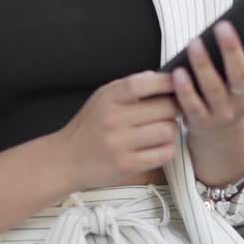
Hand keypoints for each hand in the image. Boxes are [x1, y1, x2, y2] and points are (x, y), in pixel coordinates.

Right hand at [55, 70, 181, 190]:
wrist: (66, 159)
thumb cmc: (88, 127)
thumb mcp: (101, 98)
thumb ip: (129, 87)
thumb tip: (162, 78)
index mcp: (108, 98)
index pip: (143, 83)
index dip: (166, 81)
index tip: (178, 82)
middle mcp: (113, 119)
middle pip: (164, 107)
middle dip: (174, 108)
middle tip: (172, 111)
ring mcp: (120, 144)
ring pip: (168, 130)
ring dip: (172, 130)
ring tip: (164, 129)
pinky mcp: (127, 166)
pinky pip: (163, 153)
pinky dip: (167, 148)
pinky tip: (158, 146)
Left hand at [171, 12, 243, 141]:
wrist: (221, 133)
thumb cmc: (236, 89)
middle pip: (240, 74)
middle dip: (232, 49)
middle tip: (221, 25)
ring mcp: (222, 112)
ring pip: (214, 89)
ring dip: (204, 66)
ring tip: (194, 43)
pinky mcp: (201, 122)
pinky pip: (192, 106)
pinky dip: (185, 90)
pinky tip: (177, 72)